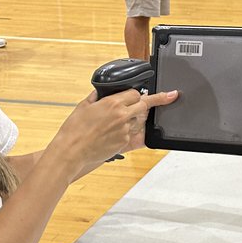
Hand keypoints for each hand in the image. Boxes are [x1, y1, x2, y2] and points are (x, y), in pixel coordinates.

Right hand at [53, 88, 178, 176]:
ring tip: (122, 120)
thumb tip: (103, 91)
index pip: (135, 93)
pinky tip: (118, 132)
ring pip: (140, 120)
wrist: (72, 151)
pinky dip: (129, 131)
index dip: (135, 94)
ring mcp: (125, 130)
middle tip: (169, 96)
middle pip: (144, 105)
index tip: (138, 94)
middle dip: (151, 102)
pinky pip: (133, 133)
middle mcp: (123, 116)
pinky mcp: (124, 143)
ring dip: (136, 118)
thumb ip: (97, 96)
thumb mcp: (84, 106)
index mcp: (113, 104)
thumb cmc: (74, 129)